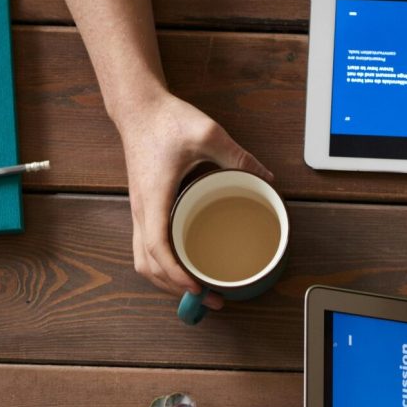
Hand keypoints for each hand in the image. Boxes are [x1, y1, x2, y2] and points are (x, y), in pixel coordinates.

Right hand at [116, 92, 272, 310]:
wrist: (138, 108)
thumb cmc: (166, 120)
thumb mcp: (208, 133)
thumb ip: (238, 156)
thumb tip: (267, 178)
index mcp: (154, 198)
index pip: (158, 248)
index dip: (175, 274)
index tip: (197, 287)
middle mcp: (142, 211)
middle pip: (147, 265)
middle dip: (175, 289)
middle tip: (210, 298)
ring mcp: (140, 213)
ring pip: (143, 261)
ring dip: (166, 282)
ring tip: (197, 291)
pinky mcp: (144, 211)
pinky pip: (146, 249)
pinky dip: (161, 267)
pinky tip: (184, 269)